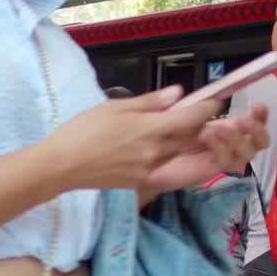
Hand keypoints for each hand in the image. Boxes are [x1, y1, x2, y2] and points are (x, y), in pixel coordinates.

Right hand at [42, 86, 246, 191]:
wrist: (62, 165)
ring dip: (187, 141)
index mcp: (150, 129)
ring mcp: (151, 169)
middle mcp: (156, 152)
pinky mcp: (143, 182)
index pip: (193, 118)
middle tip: (196, 112)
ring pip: (181, 153)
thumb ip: (150, 102)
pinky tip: (165, 148)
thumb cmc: (83, 131)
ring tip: (180, 129)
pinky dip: (174, 156)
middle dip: (199, 124)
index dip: (209, 108)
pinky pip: (169, 168)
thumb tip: (178, 93)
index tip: (213, 101)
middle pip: (191, 137)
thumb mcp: (115, 107)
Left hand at [144, 105, 269, 190]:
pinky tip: (209, 137)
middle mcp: (222, 142)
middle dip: (257, 130)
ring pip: (246, 153)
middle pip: (256, 142)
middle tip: (245, 120)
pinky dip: (222, 148)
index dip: (259, 115)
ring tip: (220, 128)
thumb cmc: (149, 136)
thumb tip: (192, 95)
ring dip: (239, 139)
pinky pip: (224, 161)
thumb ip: (176, 103)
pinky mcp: (206, 170)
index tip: (259, 106)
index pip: (248, 122)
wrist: (136, 160)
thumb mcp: (159, 112)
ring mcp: (215, 157)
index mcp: (218, 125)